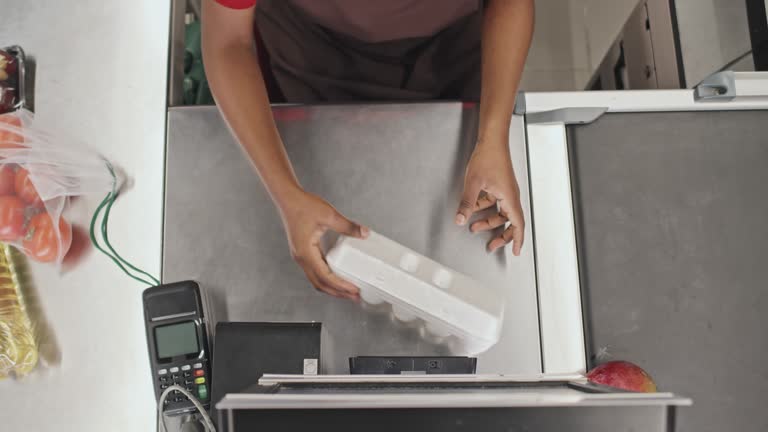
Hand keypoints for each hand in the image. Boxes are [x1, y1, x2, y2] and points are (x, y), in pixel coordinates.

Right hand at [279, 190, 368, 299]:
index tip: (353, 290)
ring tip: (347, 291)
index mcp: (306, 252)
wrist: (288, 199)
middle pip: (320, 284)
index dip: (341, 285)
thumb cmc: (302, 205)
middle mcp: (302, 258)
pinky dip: (326, 278)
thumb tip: (363, 233)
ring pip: (316, 280)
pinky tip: (337, 276)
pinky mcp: (303, 252)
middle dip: (338, 293)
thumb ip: (347, 226)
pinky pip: (315, 271)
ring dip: (332, 287)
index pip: (325, 276)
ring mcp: (301, 256)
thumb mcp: (329, 215)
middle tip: (354, 296)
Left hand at [455, 139, 524, 254]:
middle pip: (509, 221)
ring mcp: (505, 190)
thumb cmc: (489, 156)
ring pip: (500, 212)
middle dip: (500, 235)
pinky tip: (472, 208)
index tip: (516, 251)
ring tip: (474, 227)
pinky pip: (493, 202)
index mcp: (509, 197)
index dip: (517, 239)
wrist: (491, 140)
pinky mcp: (499, 185)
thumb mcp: (473, 183)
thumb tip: (461, 219)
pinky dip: (484, 208)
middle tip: (491, 246)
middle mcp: (510, 195)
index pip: (518, 224)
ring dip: (488, 221)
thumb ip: (466, 203)